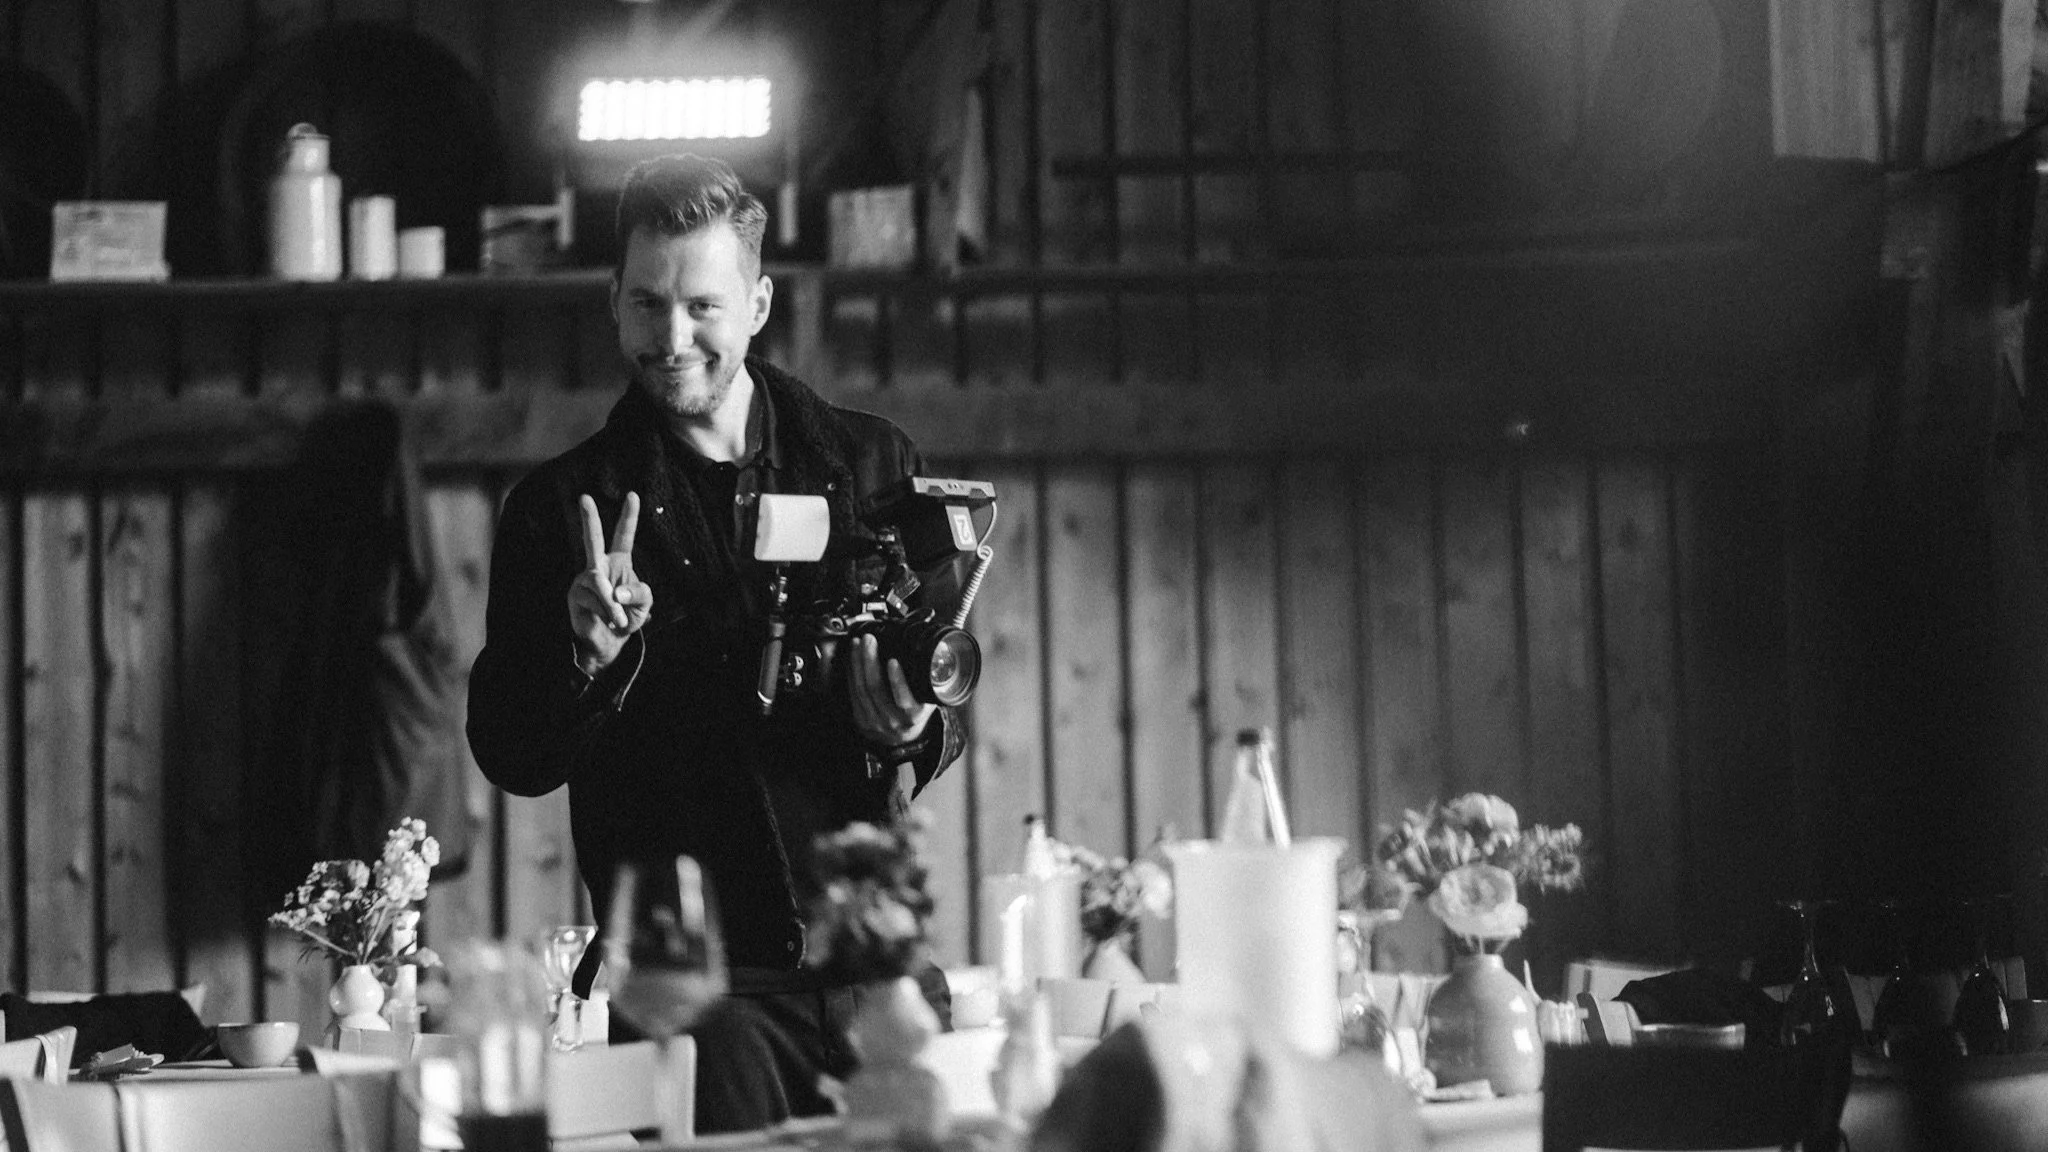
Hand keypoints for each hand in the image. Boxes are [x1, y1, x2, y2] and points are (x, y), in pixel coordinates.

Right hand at [569, 492, 652, 674]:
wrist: (610, 641)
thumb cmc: (628, 617)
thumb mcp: (645, 603)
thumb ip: (639, 592)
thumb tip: (617, 591)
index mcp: (619, 562)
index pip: (623, 535)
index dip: (629, 516)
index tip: (632, 495)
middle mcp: (599, 565)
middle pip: (593, 538)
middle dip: (589, 518)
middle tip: (584, 497)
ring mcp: (585, 579)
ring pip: (598, 582)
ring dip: (613, 604)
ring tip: (619, 620)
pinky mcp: (575, 595)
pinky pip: (593, 599)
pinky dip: (606, 612)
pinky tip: (608, 620)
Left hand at [847, 633, 935, 747]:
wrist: (902, 739)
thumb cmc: (917, 713)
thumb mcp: (930, 700)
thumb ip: (932, 680)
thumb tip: (940, 652)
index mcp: (913, 716)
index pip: (904, 699)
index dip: (897, 680)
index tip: (893, 660)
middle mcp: (892, 720)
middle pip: (876, 689)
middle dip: (870, 660)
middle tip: (869, 640)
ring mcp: (873, 721)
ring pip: (861, 689)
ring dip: (857, 662)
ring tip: (858, 643)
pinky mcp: (859, 718)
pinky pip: (852, 692)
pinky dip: (851, 672)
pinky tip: (852, 657)